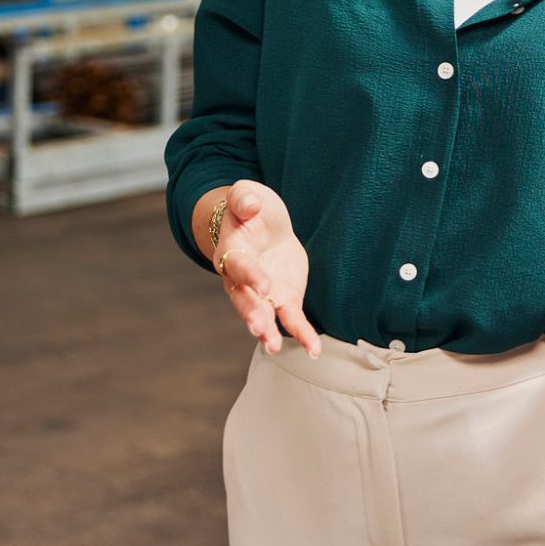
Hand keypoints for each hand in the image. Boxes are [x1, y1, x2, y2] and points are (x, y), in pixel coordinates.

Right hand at [208, 180, 319, 358]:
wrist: (264, 225)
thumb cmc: (251, 208)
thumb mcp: (247, 194)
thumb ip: (244, 198)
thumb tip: (249, 204)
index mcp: (231, 252)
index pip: (239, 266)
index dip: (250, 276)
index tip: (263, 286)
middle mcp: (242, 279)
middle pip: (244, 299)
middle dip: (252, 314)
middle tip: (260, 329)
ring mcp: (262, 293)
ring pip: (264, 315)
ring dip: (268, 332)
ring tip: (274, 347)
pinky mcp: (283, 299)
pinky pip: (291, 320)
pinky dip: (302, 335)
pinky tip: (313, 350)